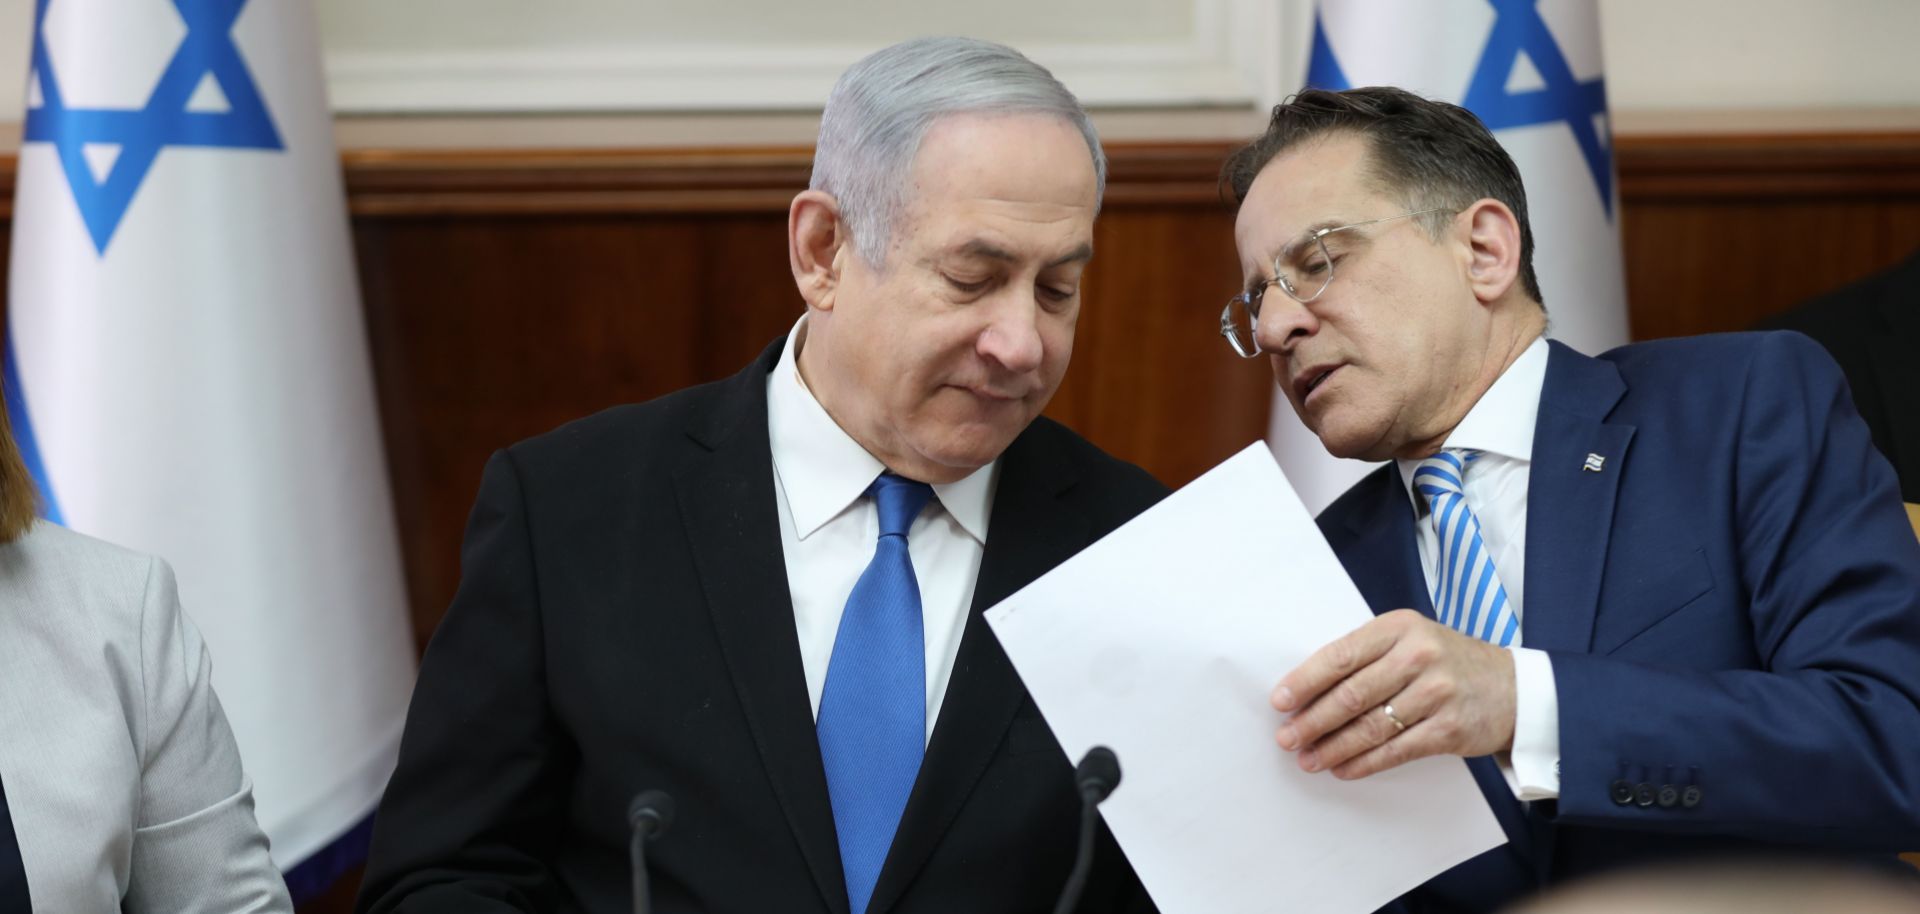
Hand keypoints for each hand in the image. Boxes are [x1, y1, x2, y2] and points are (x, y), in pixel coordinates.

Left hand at [1270, 609, 1514, 778]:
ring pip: (1370, 726)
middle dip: (1312, 720)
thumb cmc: (1446, 662)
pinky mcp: (1449, 729)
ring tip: (1307, 759)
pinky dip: (1363, 763)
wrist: (1512, 688)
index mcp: (1399, 627)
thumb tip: (1308, 689)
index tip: (1279, 701)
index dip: (1305, 681)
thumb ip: (1367, 655)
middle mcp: (1418, 656)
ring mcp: (1436, 693)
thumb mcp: (1410, 640)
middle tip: (1286, 738)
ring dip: (1332, 747)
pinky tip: (1342, 769)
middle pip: (1351, 694)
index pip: (1340, 655)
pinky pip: (1395, 751)